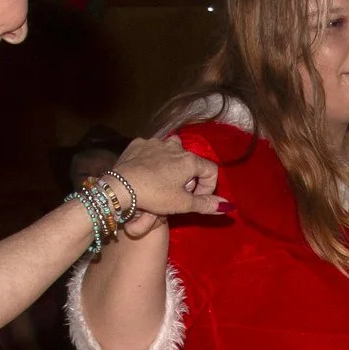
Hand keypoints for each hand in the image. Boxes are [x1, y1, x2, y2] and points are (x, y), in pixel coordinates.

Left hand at [109, 137, 226, 235]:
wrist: (120, 187)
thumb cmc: (155, 196)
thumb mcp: (182, 204)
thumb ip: (206, 204)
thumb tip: (228, 206)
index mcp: (190, 160)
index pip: (211, 171)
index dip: (208, 187)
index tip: (195, 199)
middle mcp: (175, 146)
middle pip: (191, 161)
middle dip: (189, 177)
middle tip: (178, 193)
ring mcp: (155, 143)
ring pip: (171, 150)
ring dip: (172, 164)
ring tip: (163, 181)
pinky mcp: (138, 144)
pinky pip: (151, 149)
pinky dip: (152, 159)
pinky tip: (145, 172)